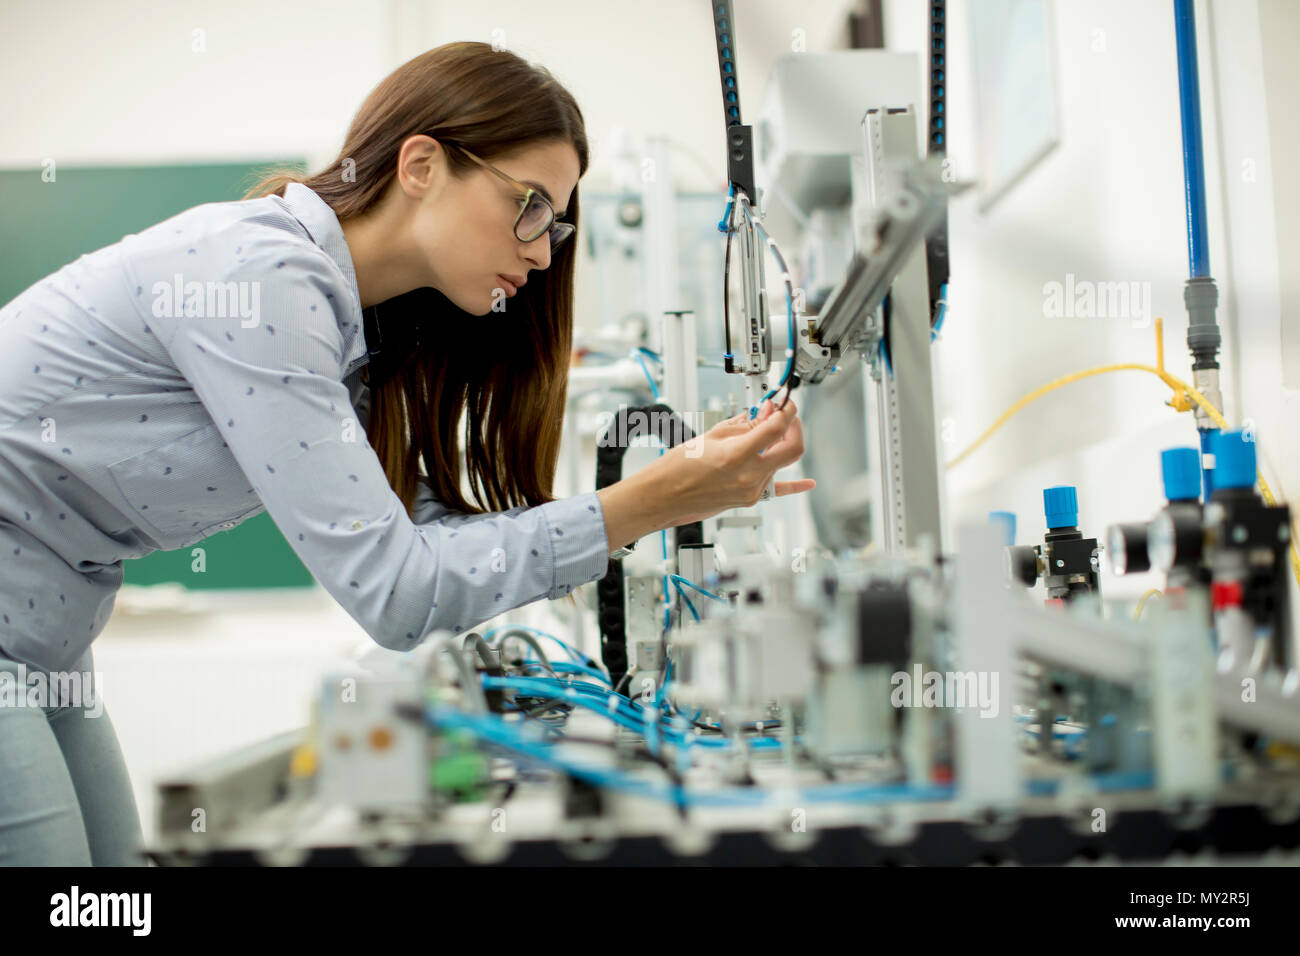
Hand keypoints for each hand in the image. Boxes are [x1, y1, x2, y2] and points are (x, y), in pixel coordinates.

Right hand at [659, 389, 815, 526]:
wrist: (664, 495)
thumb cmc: (678, 468)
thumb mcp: (712, 435)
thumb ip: (745, 423)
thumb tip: (765, 412)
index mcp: (738, 455)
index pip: (777, 427)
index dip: (786, 411)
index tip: (785, 403)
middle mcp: (750, 476)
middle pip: (792, 448)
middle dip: (793, 426)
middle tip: (785, 414)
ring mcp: (753, 490)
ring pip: (782, 462)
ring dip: (780, 443)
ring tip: (766, 432)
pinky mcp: (751, 499)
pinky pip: (778, 489)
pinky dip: (795, 485)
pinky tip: (808, 483)